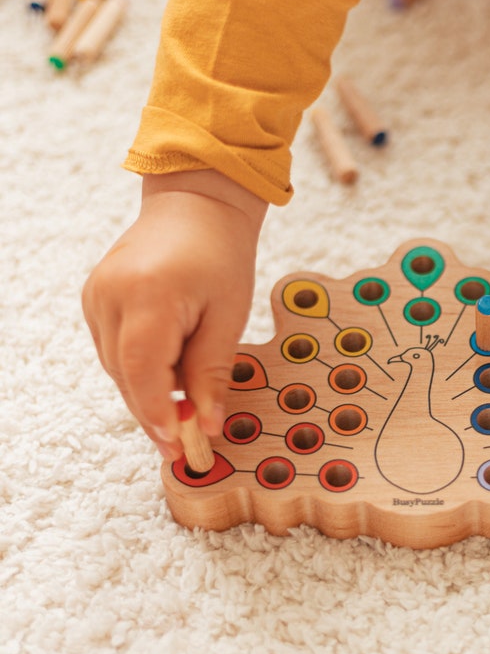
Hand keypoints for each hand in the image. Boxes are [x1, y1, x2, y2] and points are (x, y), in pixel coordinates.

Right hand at [83, 170, 267, 458]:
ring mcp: (97, 296)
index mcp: (147, 294)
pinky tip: (170, 369)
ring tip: (187, 401)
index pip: (142, 371)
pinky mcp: (96, 300)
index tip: (178, 446)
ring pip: (118, 368)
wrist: (196, 207)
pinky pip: (116, 351)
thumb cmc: (220, 254)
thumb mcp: (228, 316)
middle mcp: (110, 295)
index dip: (158, 414)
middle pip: (125, 376)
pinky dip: (141, 369)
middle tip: (186, 443)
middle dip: (155, 413)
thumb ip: (212, 372)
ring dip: (150, 391)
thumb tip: (206, 424)